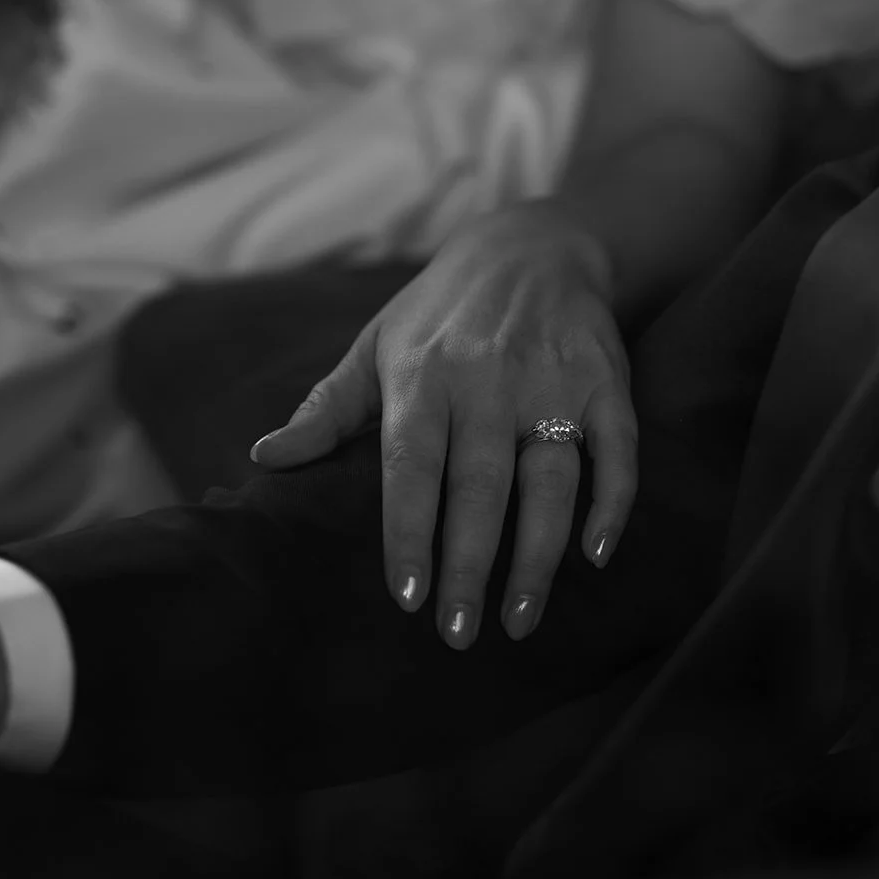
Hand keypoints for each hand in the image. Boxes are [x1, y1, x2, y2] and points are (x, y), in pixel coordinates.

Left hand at [252, 204, 637, 648]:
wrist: (533, 244)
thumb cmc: (440, 311)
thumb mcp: (376, 346)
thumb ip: (326, 409)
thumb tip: (263, 461)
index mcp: (424, 374)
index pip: (411, 465)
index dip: (409, 532)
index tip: (407, 597)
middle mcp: (488, 380)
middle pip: (479, 486)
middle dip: (468, 565)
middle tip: (458, 634)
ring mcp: (551, 381)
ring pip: (548, 480)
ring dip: (537, 556)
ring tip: (520, 619)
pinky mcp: (605, 380)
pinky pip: (616, 450)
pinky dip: (610, 503)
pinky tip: (594, 556)